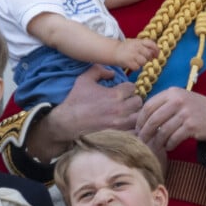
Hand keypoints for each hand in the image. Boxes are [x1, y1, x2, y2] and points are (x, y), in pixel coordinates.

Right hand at [27, 65, 142, 161]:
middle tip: (126, 102)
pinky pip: (134, 131)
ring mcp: (120, 124)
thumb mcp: (84, 80)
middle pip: (139, 101)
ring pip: (138, 116)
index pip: (132, 87)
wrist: (66, 123)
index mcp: (115, 95)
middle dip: (133, 100)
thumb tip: (112, 72)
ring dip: (134, 114)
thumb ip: (98, 70)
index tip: (122, 91)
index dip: (127, 88)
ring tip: (127, 113)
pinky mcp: (118, 135)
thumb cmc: (75, 101)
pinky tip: (125, 125)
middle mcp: (120, 109)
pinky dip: (132, 128)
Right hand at [113, 38, 157, 70]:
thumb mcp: (136, 43)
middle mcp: (136, 47)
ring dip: (141, 63)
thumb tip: (156, 53)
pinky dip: (135, 67)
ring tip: (136, 61)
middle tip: (144, 59)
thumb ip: (145, 46)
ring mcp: (132, 54)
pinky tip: (132, 64)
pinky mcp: (128, 61)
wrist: (114, 51)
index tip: (156, 55)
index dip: (156, 50)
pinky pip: (137, 67)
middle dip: (148, 58)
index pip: (151, 43)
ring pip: (144, 62)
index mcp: (139, 42)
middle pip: (149, 54)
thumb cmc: (127, 49)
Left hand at [135, 87, 205, 161]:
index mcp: (172, 92)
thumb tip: (141, 121)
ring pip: (163, 130)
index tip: (137, 129)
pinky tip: (169, 146)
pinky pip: (174, 138)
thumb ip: (163, 105)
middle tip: (142, 141)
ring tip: (157, 146)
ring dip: (157, 141)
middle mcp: (178, 100)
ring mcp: (185, 113)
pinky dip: (169, 144)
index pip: (149, 106)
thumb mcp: (180, 99)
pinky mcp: (191, 125)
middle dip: (145, 132)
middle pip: (153, 119)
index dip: (140, 119)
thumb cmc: (196, 108)